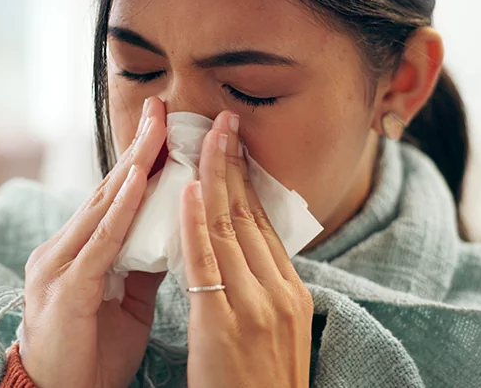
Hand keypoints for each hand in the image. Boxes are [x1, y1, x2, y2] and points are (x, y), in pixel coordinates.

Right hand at [20, 97, 167, 387]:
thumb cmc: (91, 353)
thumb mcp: (127, 300)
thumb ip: (144, 261)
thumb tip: (175, 229)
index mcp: (78, 250)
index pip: (114, 196)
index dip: (140, 160)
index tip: (165, 125)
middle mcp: (62, 248)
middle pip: (108, 189)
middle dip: (137, 147)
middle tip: (161, 107)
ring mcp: (59, 265)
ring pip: (103, 205)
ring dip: (133, 165)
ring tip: (157, 129)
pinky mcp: (65, 288)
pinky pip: (99, 241)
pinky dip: (121, 208)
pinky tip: (138, 180)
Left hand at [179, 111, 312, 387]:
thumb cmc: (260, 385)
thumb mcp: (275, 331)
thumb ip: (262, 290)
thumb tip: (244, 253)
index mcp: (291, 291)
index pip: (263, 223)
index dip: (246, 181)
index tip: (232, 145)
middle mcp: (279, 290)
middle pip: (250, 215)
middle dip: (233, 164)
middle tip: (222, 120)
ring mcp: (255, 305)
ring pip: (230, 228)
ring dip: (215, 177)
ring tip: (204, 136)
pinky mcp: (225, 323)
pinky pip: (208, 262)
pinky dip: (196, 221)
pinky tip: (189, 188)